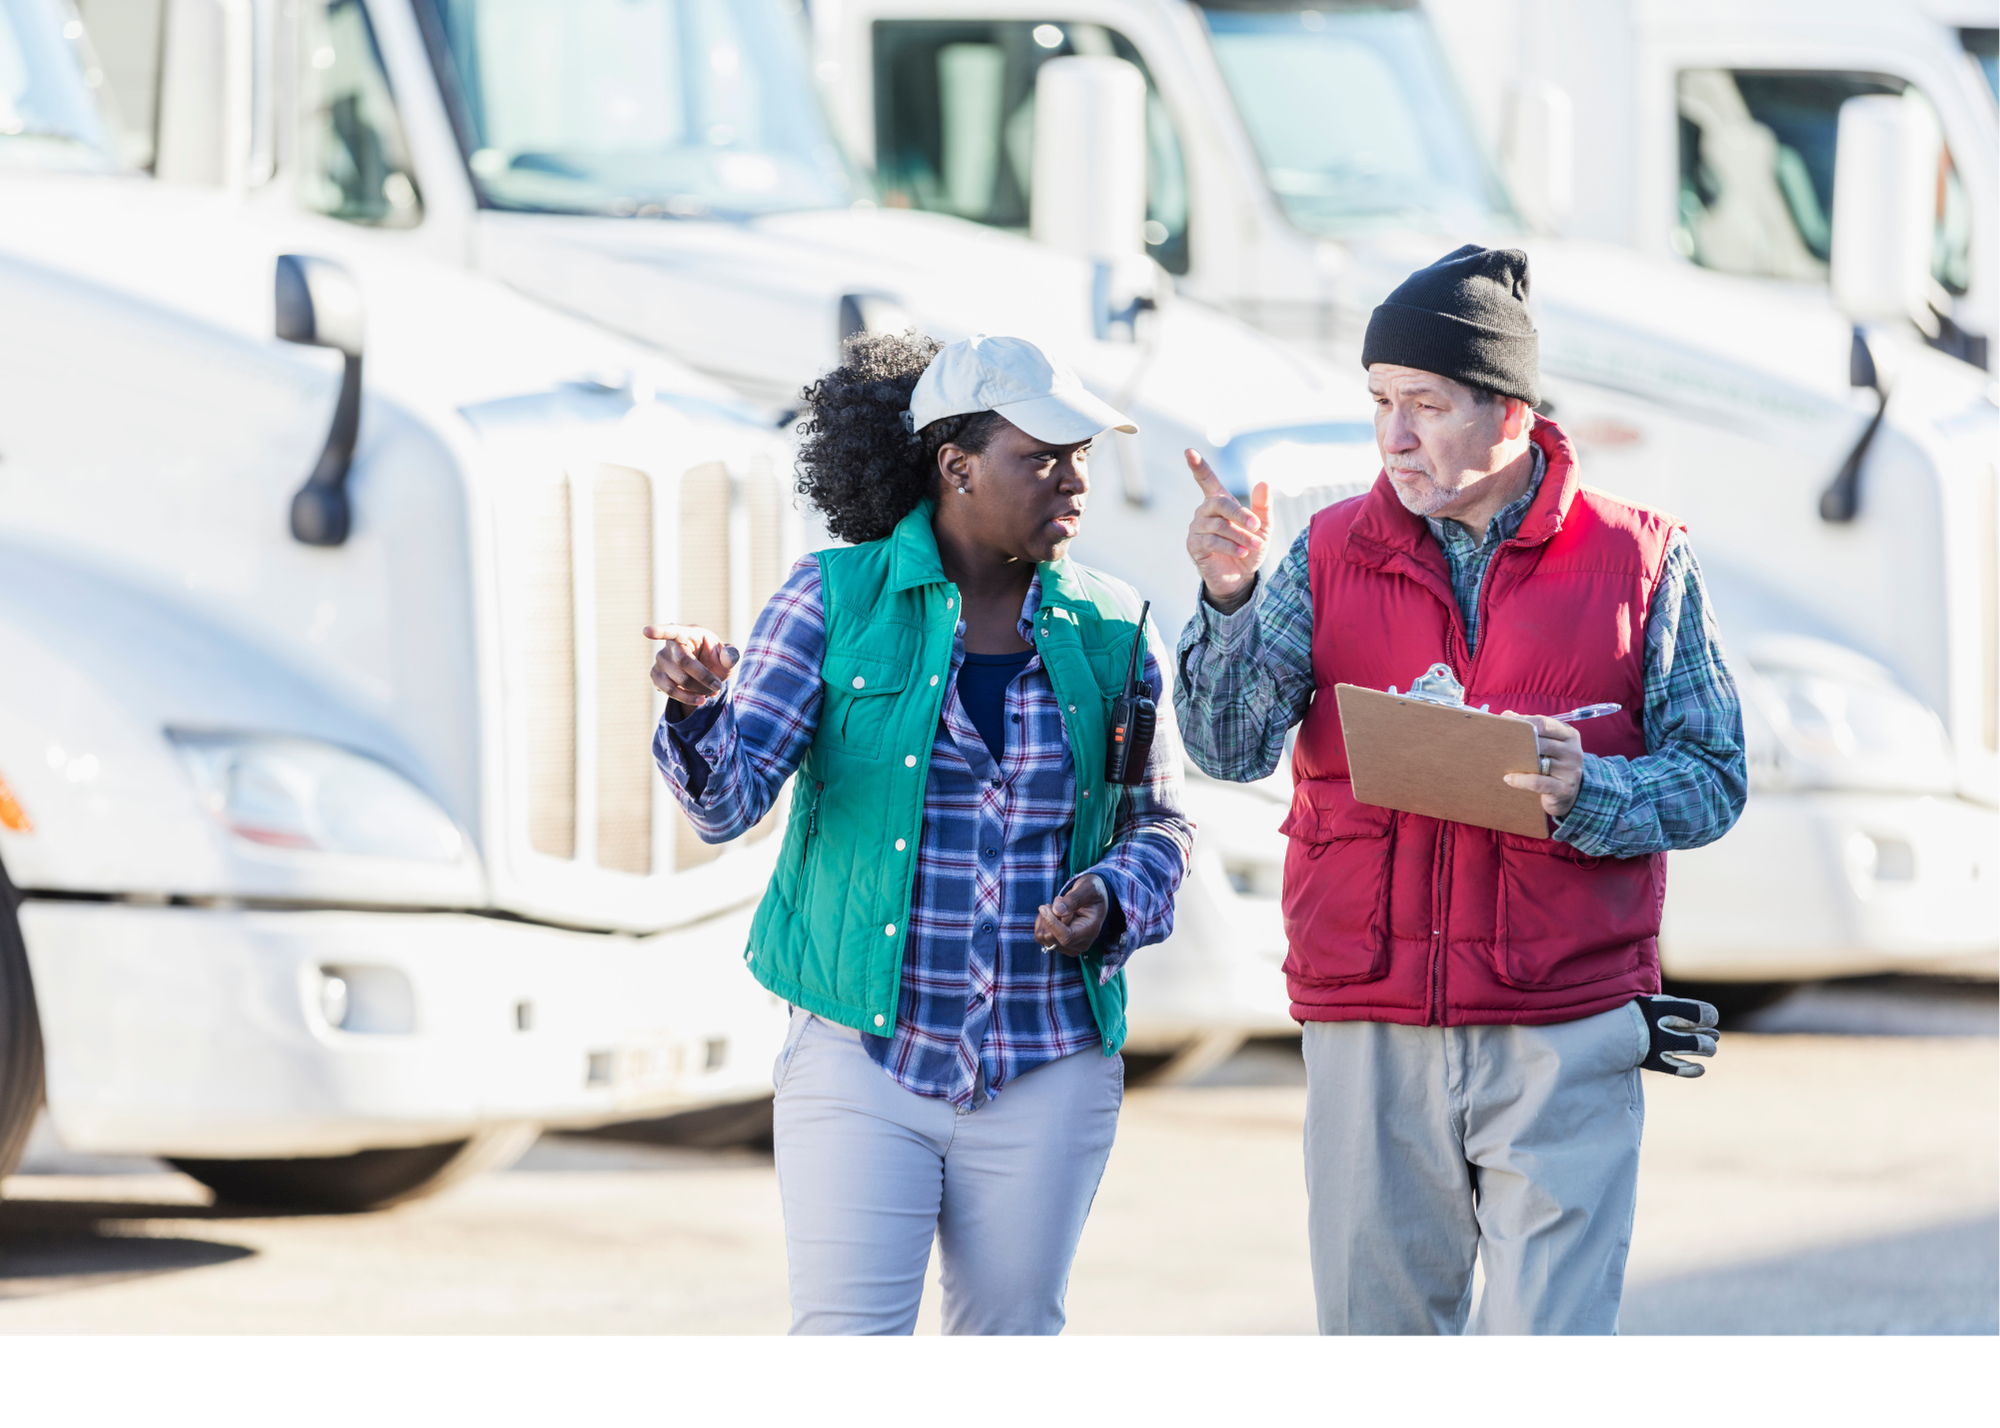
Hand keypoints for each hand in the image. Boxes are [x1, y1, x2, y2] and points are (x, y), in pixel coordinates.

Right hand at [644, 624, 738, 715]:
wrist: (707, 676)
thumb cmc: (715, 660)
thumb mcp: (727, 657)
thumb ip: (730, 655)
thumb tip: (728, 657)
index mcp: (688, 633)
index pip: (673, 631)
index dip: (659, 631)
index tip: (646, 631)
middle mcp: (670, 645)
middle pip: (683, 661)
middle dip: (703, 677)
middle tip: (718, 686)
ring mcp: (660, 660)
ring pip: (677, 680)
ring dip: (698, 690)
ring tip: (711, 693)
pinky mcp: (656, 676)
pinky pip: (669, 690)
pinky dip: (687, 698)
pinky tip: (699, 698)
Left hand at [1035, 873, 1108, 956]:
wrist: (1093, 898)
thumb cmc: (1092, 891)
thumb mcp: (1088, 888)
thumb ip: (1074, 899)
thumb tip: (1057, 911)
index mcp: (1090, 931)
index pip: (1066, 937)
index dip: (1052, 923)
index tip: (1044, 907)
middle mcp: (1081, 944)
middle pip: (1051, 937)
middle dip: (1050, 916)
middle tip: (1059, 900)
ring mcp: (1070, 947)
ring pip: (1043, 937)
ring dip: (1046, 918)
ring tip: (1059, 906)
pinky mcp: (1060, 945)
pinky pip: (1040, 936)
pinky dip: (1042, 922)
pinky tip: (1053, 912)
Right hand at [1184, 449, 1269, 612]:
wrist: (1241, 577)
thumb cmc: (1249, 547)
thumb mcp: (1262, 527)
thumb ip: (1263, 506)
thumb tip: (1263, 483)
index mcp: (1219, 502)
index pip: (1206, 480)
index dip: (1198, 466)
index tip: (1188, 451)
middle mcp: (1204, 512)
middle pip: (1218, 503)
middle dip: (1240, 514)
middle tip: (1257, 525)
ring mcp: (1196, 528)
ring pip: (1218, 525)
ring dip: (1240, 535)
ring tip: (1255, 545)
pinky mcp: (1194, 546)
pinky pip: (1211, 541)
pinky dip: (1230, 546)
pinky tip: (1241, 552)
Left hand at [1501, 714, 1583, 819]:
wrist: (1570, 792)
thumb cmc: (1553, 763)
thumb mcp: (1548, 743)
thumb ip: (1530, 728)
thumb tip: (1506, 715)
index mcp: (1569, 735)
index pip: (1544, 723)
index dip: (1523, 723)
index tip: (1505, 725)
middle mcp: (1573, 751)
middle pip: (1540, 742)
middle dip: (1517, 743)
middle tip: (1499, 744)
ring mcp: (1570, 771)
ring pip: (1538, 762)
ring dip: (1517, 762)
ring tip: (1501, 761)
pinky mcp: (1564, 789)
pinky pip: (1537, 782)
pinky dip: (1520, 780)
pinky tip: (1508, 778)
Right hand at [1633, 993, 1719, 1076]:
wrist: (1611, 1033)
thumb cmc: (1641, 1015)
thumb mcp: (1659, 1003)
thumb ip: (1682, 1008)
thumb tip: (1710, 1017)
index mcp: (1661, 1006)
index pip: (1700, 1012)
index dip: (1709, 1016)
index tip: (1709, 1019)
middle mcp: (1661, 1025)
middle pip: (1700, 1032)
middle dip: (1710, 1036)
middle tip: (1713, 1036)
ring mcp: (1658, 1045)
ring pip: (1697, 1047)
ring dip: (1707, 1048)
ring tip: (1709, 1049)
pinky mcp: (1654, 1062)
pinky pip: (1680, 1069)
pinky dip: (1693, 1070)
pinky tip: (1700, 1068)